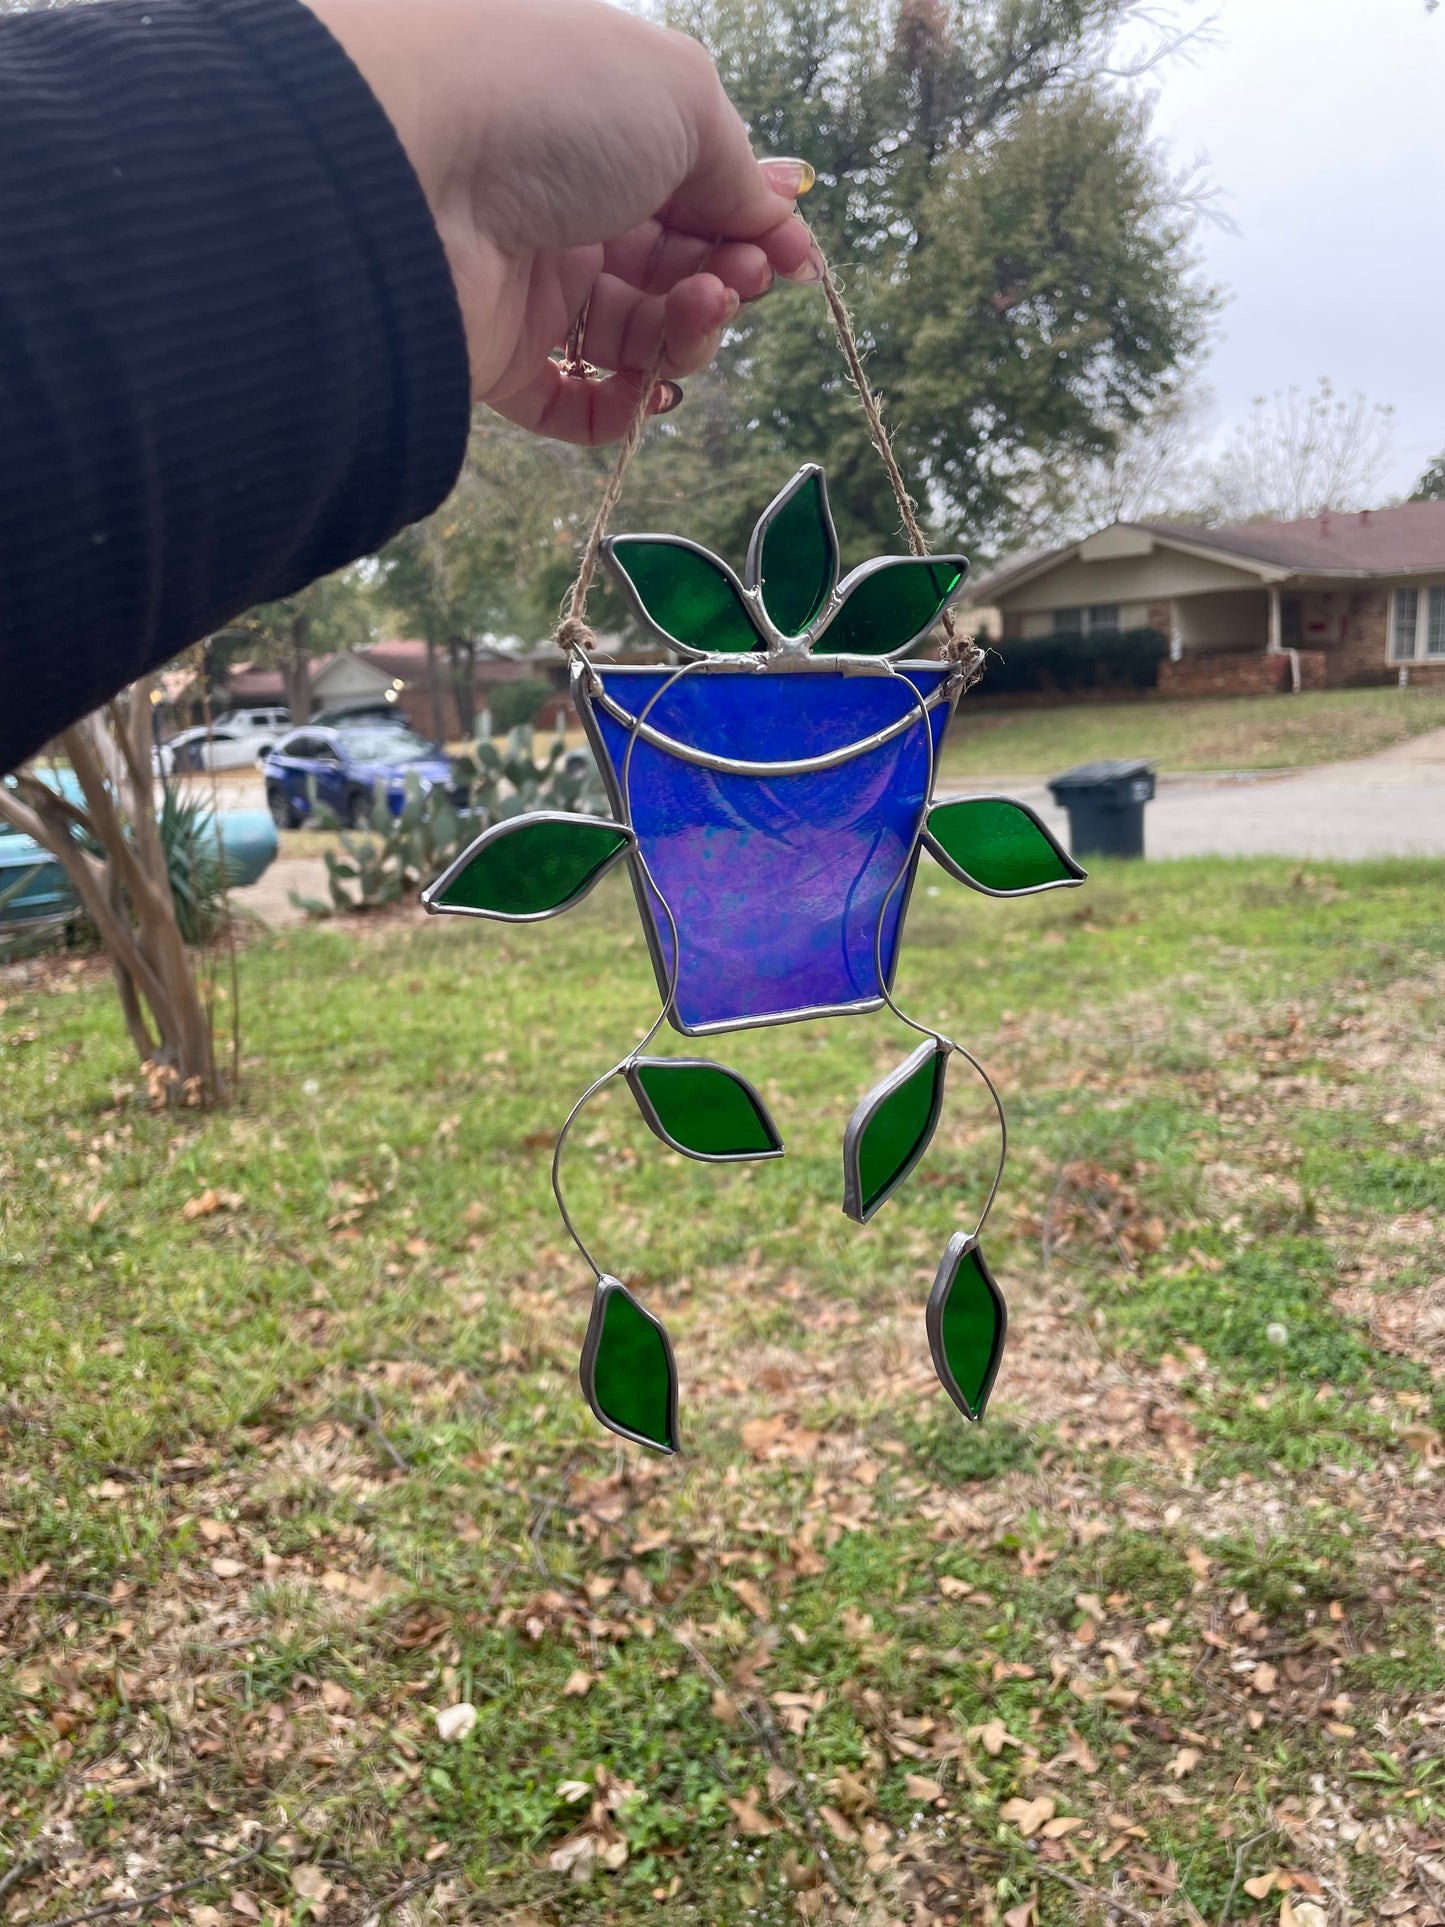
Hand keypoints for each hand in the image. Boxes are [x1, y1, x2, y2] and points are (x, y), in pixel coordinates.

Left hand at [303, 0, 817, 442]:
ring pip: (638, 334)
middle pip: (673, 265)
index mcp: (604, 125)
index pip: (695, 188)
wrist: (412, 169)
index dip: (752, 225)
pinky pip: (575, 401)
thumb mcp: (677, 99)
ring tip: (698, 312)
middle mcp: (566, 200)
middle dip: (726, 279)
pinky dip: (626, 407)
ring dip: (689, 334)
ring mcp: (531, 281)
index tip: (796, 258)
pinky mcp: (498, 356)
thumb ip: (735, 163)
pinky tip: (655, 390)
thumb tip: (770, 214)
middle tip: (740, 281)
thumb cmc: (550, 101)